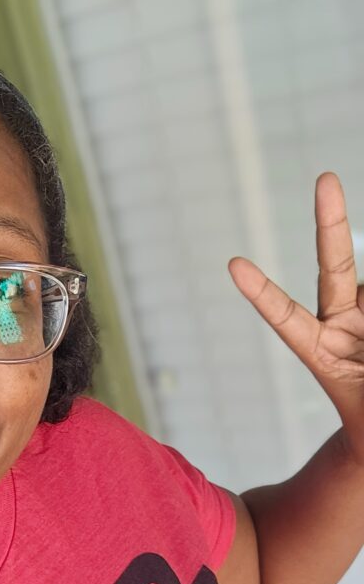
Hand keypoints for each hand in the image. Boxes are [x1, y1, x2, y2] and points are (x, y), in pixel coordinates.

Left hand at [228, 172, 363, 462]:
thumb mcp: (362, 403)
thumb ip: (356, 365)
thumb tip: (359, 316)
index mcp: (321, 352)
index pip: (286, 318)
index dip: (263, 294)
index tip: (233, 266)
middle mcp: (342, 325)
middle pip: (335, 267)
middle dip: (330, 223)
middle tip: (324, 180)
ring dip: (352, 274)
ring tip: (361, 356)